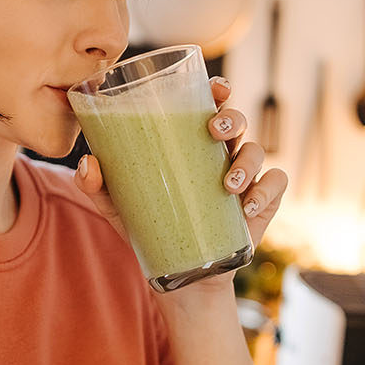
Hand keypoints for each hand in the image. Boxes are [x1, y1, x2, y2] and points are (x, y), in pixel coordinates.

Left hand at [73, 76, 287, 254]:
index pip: (210, 107)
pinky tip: (248, 208)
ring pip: (258, 151)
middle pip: (237, 121)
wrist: (183, 276)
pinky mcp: (263, 204)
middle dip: (231, 118)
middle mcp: (222, 155)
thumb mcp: (120, 209)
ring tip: (228, 186)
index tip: (215, 88)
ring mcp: (246, 178)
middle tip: (213, 132)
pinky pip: (276, 185)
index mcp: (193, 145)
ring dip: (246, 162)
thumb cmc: (153, 229)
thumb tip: (88, 163)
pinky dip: (267, 191)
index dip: (218, 91)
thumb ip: (98, 187)